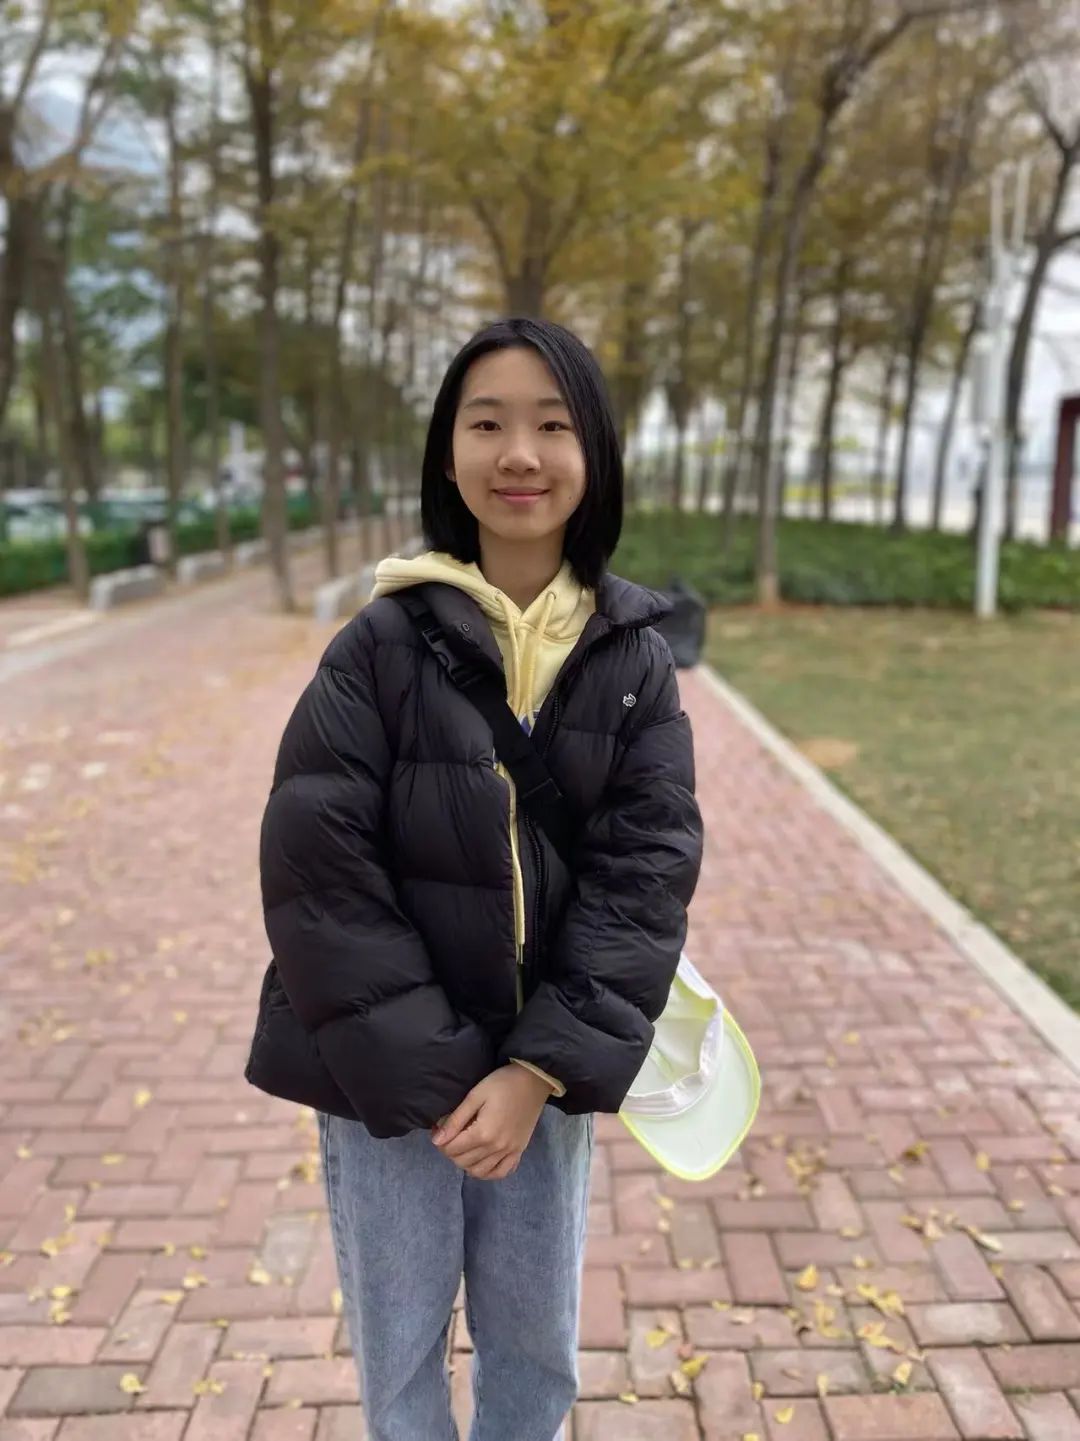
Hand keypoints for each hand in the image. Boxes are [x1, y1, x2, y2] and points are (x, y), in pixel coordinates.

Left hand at [431, 1064, 552, 1180]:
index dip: (441, 1141)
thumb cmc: (502, 1083)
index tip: (440, 1128)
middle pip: (463, 1162)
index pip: (452, 1149)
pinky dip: (488, 1172)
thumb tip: (437, 1140)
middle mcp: (496, 1148)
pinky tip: (482, 1160)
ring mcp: (509, 1152)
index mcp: (483, 1133)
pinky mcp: (519, 1151)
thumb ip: (455, 1120)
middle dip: (450, 1151)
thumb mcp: (475, 1095)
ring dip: (466, 1163)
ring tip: (465, 1147)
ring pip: (479, 1172)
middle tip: (451, 1135)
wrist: (534, 1080)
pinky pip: (501, 1172)